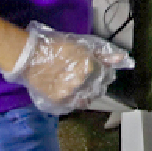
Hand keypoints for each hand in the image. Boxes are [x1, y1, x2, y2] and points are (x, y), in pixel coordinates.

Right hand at [3, 22, 131, 114]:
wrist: (29, 56)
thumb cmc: (56, 46)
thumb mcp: (82, 45)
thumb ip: (103, 54)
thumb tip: (122, 58)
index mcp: (90, 67)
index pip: (106, 75)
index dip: (104, 73)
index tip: (99, 71)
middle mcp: (82, 82)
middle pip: (98, 88)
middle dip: (97, 84)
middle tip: (87, 78)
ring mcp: (69, 93)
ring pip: (86, 98)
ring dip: (86, 93)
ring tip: (77, 85)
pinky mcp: (58, 100)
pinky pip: (73, 105)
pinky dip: (75, 101)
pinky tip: (71, 93)